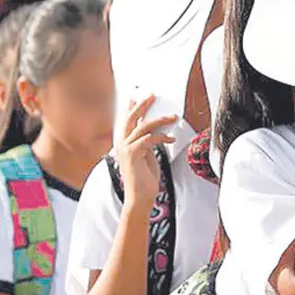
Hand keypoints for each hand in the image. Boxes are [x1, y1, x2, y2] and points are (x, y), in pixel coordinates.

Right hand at [117, 96, 175, 211]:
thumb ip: (147, 144)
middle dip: (142, 105)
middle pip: (131, 119)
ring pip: (144, 127)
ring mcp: (126, 149)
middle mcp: (122, 145)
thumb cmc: (145, 180)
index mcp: (124, 144)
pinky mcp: (133, 154)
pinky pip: (149, 139)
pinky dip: (162, 137)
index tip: (137, 97)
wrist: (140, 198)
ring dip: (160, 120)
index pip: (127, 122)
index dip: (132, 108)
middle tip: (152, 96)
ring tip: (172, 116)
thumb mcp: (147, 157)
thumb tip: (155, 132)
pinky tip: (171, 139)